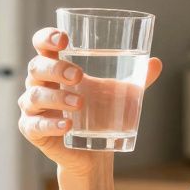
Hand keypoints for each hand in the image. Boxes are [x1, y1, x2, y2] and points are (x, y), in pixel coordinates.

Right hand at [16, 27, 161, 177]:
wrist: (94, 151)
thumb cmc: (100, 113)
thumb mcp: (119, 94)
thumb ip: (137, 78)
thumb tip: (156, 62)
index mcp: (56, 68)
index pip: (42, 45)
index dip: (47, 38)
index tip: (64, 39)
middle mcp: (39, 84)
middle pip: (36, 67)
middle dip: (56, 69)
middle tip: (79, 75)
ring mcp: (33, 108)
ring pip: (34, 96)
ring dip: (56, 97)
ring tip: (79, 104)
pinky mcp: (33, 131)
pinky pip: (35, 125)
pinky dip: (51, 124)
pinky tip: (67, 125)